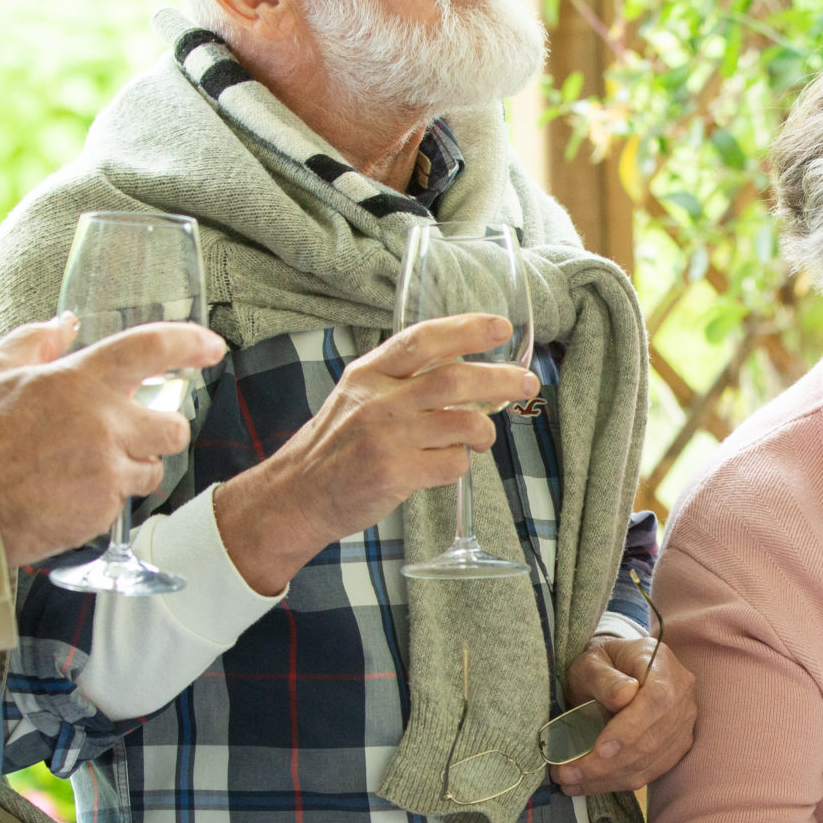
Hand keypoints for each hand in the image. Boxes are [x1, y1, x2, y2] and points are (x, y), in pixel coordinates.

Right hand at [0, 315, 226, 566]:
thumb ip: (36, 341)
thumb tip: (66, 323)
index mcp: (80, 380)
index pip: (151, 349)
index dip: (189, 343)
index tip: (211, 346)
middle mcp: (104, 424)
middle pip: (175, 426)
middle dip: (162, 429)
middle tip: (133, 431)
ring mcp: (107, 470)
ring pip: (152, 468)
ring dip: (133, 466)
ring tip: (87, 466)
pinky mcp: (102, 510)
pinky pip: (123, 501)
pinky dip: (106, 496)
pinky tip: (69, 492)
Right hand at [212, 314, 541, 595]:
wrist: (297, 495)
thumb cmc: (335, 447)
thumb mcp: (357, 397)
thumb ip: (400, 381)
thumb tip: (462, 370)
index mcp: (367, 374)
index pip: (422, 339)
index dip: (466, 329)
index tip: (500, 327)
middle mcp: (377, 401)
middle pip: (454, 379)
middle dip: (499, 378)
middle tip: (526, 382)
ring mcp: (385, 438)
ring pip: (462, 422)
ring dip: (485, 430)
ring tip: (484, 437)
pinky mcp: (393, 474)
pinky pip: (452, 463)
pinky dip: (462, 463)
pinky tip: (451, 464)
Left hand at [554, 629, 697, 795]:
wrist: (621, 672)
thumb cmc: (603, 663)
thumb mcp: (593, 661)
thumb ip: (604, 677)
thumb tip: (623, 697)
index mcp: (663, 667)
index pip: (657, 701)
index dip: (631, 728)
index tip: (600, 748)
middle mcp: (682, 697)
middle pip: (652, 739)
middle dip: (608, 764)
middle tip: (567, 773)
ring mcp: (683, 725)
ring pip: (650, 762)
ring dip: (608, 778)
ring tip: (570, 782)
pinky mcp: (676, 747)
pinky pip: (650, 772)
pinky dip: (617, 782)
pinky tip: (589, 784)